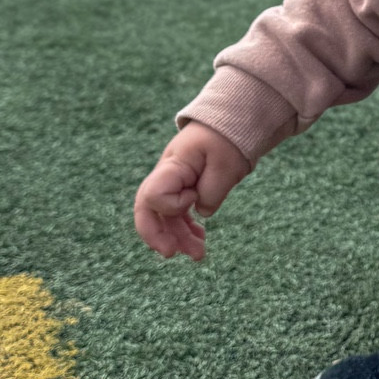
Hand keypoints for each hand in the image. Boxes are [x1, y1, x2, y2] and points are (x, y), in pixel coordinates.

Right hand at [133, 124, 251, 261]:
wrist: (231, 123)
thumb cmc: (228, 139)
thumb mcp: (227, 164)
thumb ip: (212, 192)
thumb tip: (201, 213)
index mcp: (172, 165)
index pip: (153, 193)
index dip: (171, 206)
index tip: (194, 198)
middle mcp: (166, 176)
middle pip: (147, 210)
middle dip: (156, 235)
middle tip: (171, 254)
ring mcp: (172, 184)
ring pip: (164, 216)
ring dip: (177, 238)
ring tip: (198, 255)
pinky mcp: (182, 189)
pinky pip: (176, 214)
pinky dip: (186, 229)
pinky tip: (200, 240)